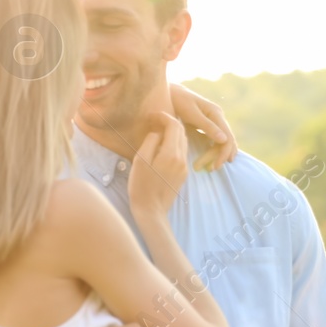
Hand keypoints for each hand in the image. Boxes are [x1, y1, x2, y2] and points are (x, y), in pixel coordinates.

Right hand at [128, 111, 188, 225]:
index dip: (164, 116)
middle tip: (154, 121)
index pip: (174, 126)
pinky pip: (181, 153)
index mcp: (170, 154)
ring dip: (173, 133)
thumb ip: (151, 142)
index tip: (152, 115)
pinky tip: (162, 147)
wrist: (151, 211)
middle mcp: (181, 159)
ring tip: (158, 132)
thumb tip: (158, 132)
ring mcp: (184, 167)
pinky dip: (174, 145)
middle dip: (169, 123)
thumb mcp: (140, 161)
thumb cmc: (141, 186)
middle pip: (181, 132)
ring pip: (183, 142)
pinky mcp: (183, 174)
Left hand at [168, 82, 237, 170]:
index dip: (223, 154)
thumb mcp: (191, 113)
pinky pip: (216, 139)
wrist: (169, 91)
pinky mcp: (208, 124)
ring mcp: (214, 120)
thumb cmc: (178, 101)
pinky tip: (211, 159)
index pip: (227, 138)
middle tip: (211, 169)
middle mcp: (218, 116)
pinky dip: (215, 150)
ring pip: (224, 141)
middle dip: (221, 156)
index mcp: (216, 113)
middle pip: (228, 141)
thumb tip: (224, 140)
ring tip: (211, 167)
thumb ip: (207, 126)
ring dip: (219, 154)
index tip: (214, 166)